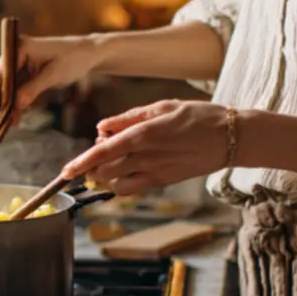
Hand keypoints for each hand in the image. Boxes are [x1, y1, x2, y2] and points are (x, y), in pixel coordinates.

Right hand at [0, 35, 104, 121]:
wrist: (87, 54)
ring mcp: (18, 63)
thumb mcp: (53, 75)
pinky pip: (14, 90)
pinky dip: (14, 104)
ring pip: (4, 88)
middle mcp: (15, 53)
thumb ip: (33, 89)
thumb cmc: (73, 59)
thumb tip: (15, 106)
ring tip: (4, 127)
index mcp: (20, 47)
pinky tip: (14, 119)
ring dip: (4, 106)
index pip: (1, 74)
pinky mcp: (24, 72)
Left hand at [61, 100, 233, 194]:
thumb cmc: (198, 116)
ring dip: (103, 176)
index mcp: (145, 133)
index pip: (104, 151)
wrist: (231, 138)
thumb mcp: (163, 107)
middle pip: (105, 170)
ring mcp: (156, 171)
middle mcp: (148, 155)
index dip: (82, 162)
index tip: (65, 171)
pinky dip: (119, 184)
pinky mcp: (164, 181)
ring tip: (107, 163)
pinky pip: (132, 189)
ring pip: (116, 183)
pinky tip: (120, 174)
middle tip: (96, 152)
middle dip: (91, 166)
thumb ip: (129, 118)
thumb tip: (101, 127)